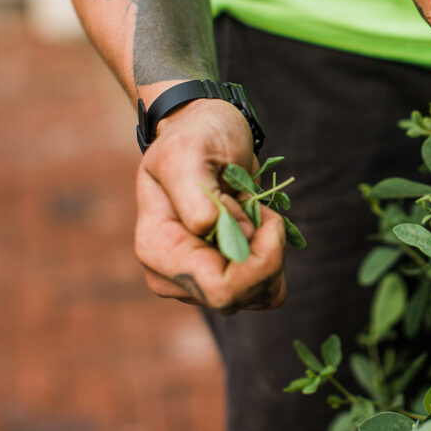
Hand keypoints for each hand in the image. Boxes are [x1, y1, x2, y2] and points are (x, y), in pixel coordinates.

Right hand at [133, 97, 286, 313]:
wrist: (205, 134)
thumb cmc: (195, 138)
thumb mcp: (189, 152)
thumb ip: (196, 194)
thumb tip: (209, 230)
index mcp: (158, 248)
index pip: (220, 288)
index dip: (257, 260)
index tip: (265, 216)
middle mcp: (172, 275)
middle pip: (239, 296)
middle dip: (267, 254)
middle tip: (262, 210)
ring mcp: (197, 281)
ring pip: (257, 296)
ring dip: (271, 254)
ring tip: (256, 213)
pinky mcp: (223, 279)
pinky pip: (265, 290)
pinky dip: (273, 259)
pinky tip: (260, 228)